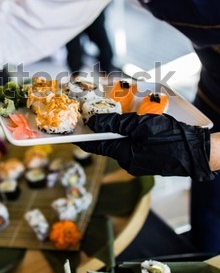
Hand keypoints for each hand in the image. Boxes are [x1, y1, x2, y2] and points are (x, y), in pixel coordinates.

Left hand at [77, 112, 213, 180]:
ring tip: (117, 112)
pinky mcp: (147, 159)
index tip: (74, 125)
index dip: (83, 135)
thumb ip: (115, 124)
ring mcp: (138, 162)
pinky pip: (132, 144)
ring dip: (116, 128)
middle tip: (97, 110)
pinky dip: (128, 133)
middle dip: (102, 127)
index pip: (95, 146)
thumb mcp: (141, 125)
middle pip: (107, 142)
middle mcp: (128, 161)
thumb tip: (93, 123)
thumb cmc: (171, 138)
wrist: (198, 152)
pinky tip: (133, 121)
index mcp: (124, 155)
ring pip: (120, 142)